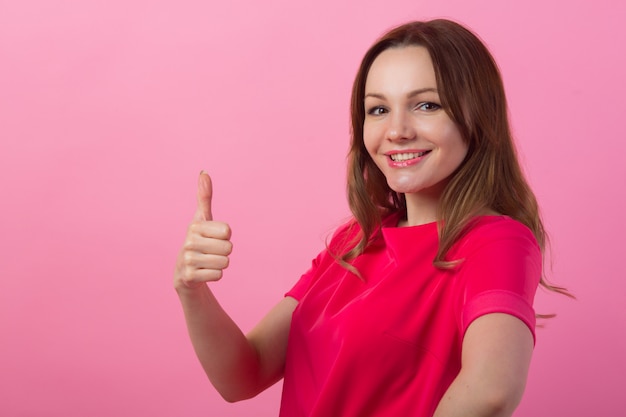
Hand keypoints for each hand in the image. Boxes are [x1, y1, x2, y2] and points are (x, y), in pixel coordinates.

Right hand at [174, 171, 232, 289]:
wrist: (184, 272)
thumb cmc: (198, 241)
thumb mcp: (202, 219)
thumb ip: (204, 197)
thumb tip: (204, 172)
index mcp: (195, 226)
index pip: (228, 231)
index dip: (225, 237)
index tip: (213, 238)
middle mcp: (189, 241)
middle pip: (229, 248)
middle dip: (224, 252)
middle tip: (210, 252)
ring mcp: (187, 260)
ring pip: (225, 262)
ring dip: (220, 264)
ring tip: (207, 262)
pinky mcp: (189, 277)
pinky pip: (218, 275)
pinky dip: (215, 275)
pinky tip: (203, 273)